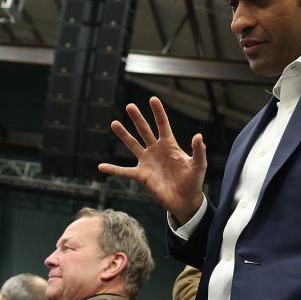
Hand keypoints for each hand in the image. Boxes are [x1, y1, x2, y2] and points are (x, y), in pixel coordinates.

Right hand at [99, 97, 206, 225]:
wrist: (185, 200)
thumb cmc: (193, 181)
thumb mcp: (198, 165)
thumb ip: (198, 151)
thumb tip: (198, 136)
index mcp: (169, 145)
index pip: (162, 125)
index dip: (158, 112)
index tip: (152, 99)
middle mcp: (156, 150)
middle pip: (145, 131)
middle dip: (137, 118)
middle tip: (130, 106)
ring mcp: (147, 162)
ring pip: (132, 145)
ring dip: (123, 135)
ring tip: (114, 123)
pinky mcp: (141, 175)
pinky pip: (124, 171)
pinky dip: (113, 169)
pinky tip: (101, 166)